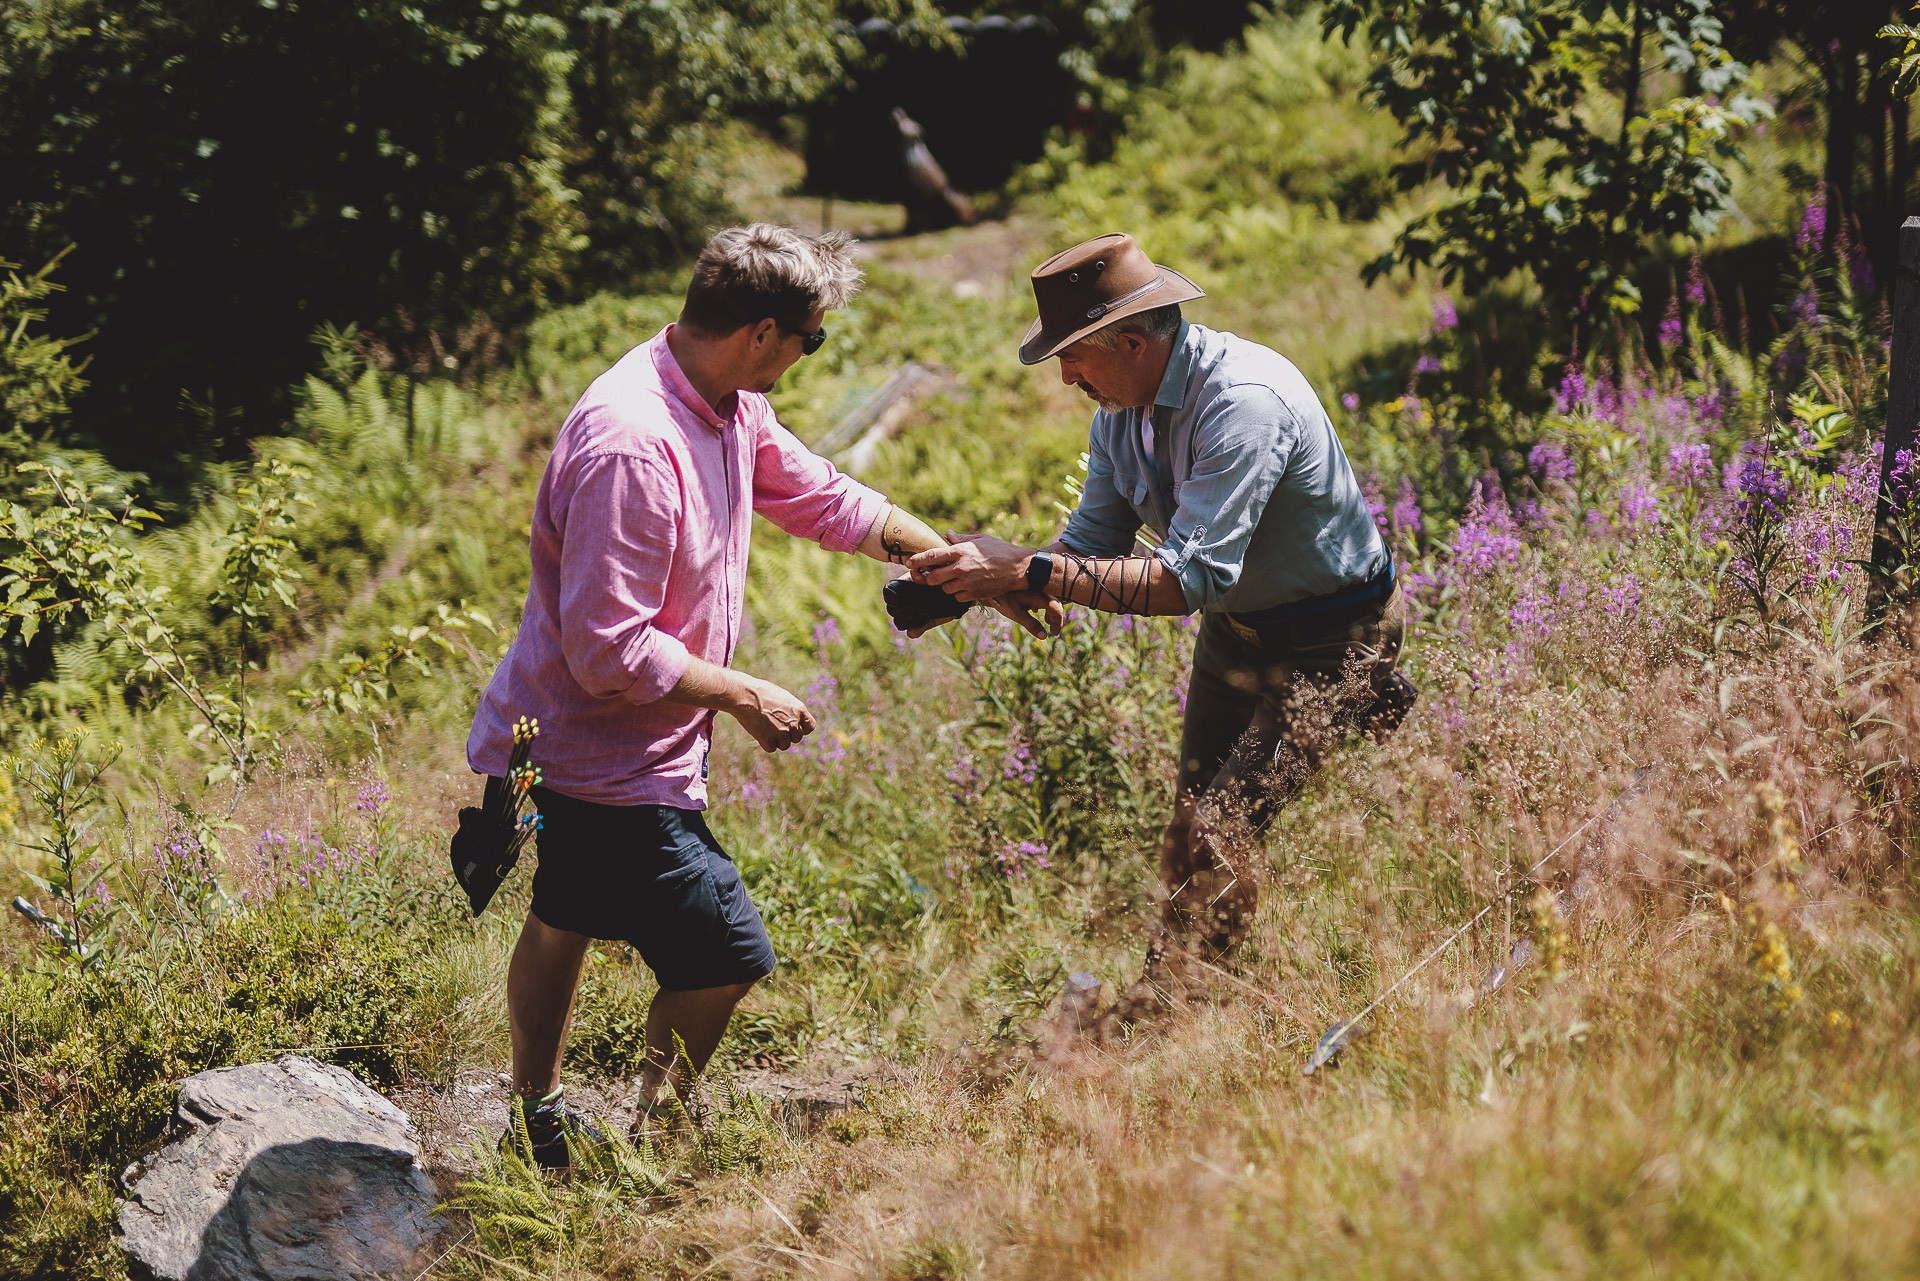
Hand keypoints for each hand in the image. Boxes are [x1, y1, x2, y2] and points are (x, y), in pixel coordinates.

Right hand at [728, 677, 814, 751]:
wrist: (745, 695)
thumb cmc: (759, 692)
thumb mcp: (781, 696)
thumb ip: (789, 709)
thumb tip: (790, 719)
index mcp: (799, 709)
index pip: (810, 726)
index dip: (802, 729)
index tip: (795, 729)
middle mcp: (793, 723)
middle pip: (796, 738)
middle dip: (787, 735)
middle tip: (774, 727)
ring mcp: (782, 733)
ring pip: (784, 745)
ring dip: (776, 740)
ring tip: (765, 728)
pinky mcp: (769, 740)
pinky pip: (771, 748)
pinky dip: (765, 743)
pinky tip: (759, 732)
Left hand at [907, 531, 1035, 601]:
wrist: (1019, 568)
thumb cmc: (1000, 550)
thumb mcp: (980, 539)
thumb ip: (961, 538)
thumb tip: (947, 534)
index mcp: (960, 551)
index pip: (931, 556)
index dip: (916, 560)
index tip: (908, 562)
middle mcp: (961, 567)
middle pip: (932, 577)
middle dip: (929, 577)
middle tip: (931, 575)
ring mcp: (967, 583)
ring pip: (943, 589)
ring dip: (945, 585)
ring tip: (954, 579)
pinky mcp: (974, 594)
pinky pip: (957, 597)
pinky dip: (958, 593)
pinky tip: (966, 586)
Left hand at [990, 590, 1064, 637]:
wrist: (994, 586)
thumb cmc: (1005, 600)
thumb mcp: (1017, 615)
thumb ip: (1032, 625)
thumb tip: (1044, 637)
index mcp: (1041, 597)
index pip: (1057, 609)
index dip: (1058, 622)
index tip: (1054, 633)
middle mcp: (1042, 591)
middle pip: (1056, 605)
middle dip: (1056, 619)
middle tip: (1053, 632)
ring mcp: (1037, 589)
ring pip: (1050, 601)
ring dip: (1051, 613)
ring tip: (1047, 623)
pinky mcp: (1031, 589)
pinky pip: (1043, 598)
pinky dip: (1044, 607)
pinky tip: (1036, 611)